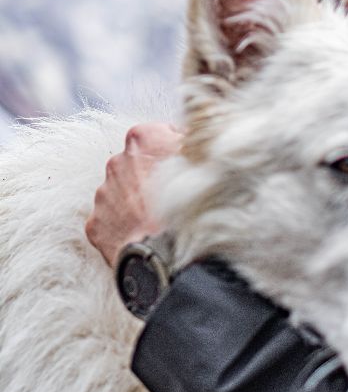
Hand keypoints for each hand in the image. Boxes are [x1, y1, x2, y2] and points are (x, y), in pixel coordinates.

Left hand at [85, 123, 182, 266]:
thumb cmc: (192, 206)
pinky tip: (144, 234)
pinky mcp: (96, 224)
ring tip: (159, 219)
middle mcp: (117, 162)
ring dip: (137, 201)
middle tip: (174, 195)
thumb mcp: (207, 161)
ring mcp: (104, 194)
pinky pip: (112, 220)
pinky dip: (125, 225)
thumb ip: (195, 143)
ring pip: (121, 192)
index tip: (186, 165)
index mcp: (143, 140)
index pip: (159, 135)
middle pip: (137, 163)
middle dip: (152, 176)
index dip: (175, 150)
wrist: (169, 256)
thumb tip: (196, 138)